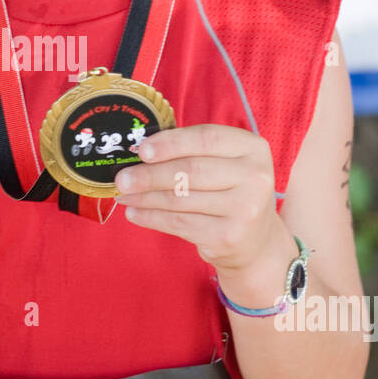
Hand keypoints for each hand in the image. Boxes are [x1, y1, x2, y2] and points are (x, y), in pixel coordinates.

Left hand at [113, 124, 277, 272]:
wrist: (255, 240)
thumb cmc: (229, 191)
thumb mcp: (223, 164)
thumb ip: (190, 152)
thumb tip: (139, 152)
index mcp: (253, 148)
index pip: (207, 138)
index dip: (171, 143)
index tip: (141, 150)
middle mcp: (255, 177)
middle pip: (191, 170)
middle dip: (150, 174)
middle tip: (121, 178)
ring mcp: (245, 209)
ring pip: (181, 199)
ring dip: (145, 197)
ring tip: (124, 195)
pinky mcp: (229, 236)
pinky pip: (180, 224)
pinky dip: (151, 218)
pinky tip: (134, 213)